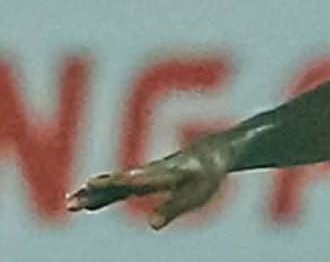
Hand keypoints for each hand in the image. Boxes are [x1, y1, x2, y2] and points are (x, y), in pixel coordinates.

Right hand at [65, 137, 232, 229]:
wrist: (210, 153)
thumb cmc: (206, 175)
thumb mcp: (197, 194)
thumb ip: (174, 207)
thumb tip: (153, 225)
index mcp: (163, 174)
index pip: (135, 179)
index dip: (115, 182)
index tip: (92, 184)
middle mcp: (149, 173)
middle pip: (118, 183)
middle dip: (96, 192)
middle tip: (72, 202)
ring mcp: (143, 175)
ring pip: (114, 185)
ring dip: (92, 194)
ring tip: (71, 204)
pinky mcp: (142, 180)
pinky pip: (117, 188)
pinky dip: (101, 194)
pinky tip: (87, 203)